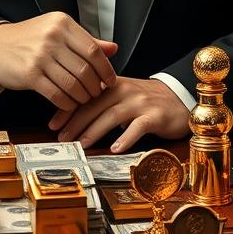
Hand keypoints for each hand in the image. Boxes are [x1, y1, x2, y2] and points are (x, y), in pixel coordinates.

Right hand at [0, 12, 117, 111]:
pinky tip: (69, 103)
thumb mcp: (58, 31)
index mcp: (62, 24)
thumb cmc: (29, 39)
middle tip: (97, 93)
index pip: (93, 50)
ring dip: (82, 97)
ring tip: (83, 99)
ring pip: (73, 84)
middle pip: (85, 69)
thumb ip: (86, 40)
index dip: (105, 69)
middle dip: (95, 86)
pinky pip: (56, 94)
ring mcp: (40, 56)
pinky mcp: (29, 74)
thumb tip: (113, 48)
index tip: (110, 80)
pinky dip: (67, 103)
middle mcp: (52, 37)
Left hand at [48, 77, 190, 151]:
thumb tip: (72, 118)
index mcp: (113, 85)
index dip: (67, 109)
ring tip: (82, 143)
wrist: (179, 97)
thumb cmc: (147, 100)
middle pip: (95, 105)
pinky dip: (126, 137)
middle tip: (62, 138)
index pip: (85, 95)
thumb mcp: (122, 95)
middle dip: (75, 122)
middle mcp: (125, 90)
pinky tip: (115, 148)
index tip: (52, 124)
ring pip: (112, 115)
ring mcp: (141, 103)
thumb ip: (100, 103)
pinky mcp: (155, 116)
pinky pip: (138, 127)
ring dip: (95, 130)